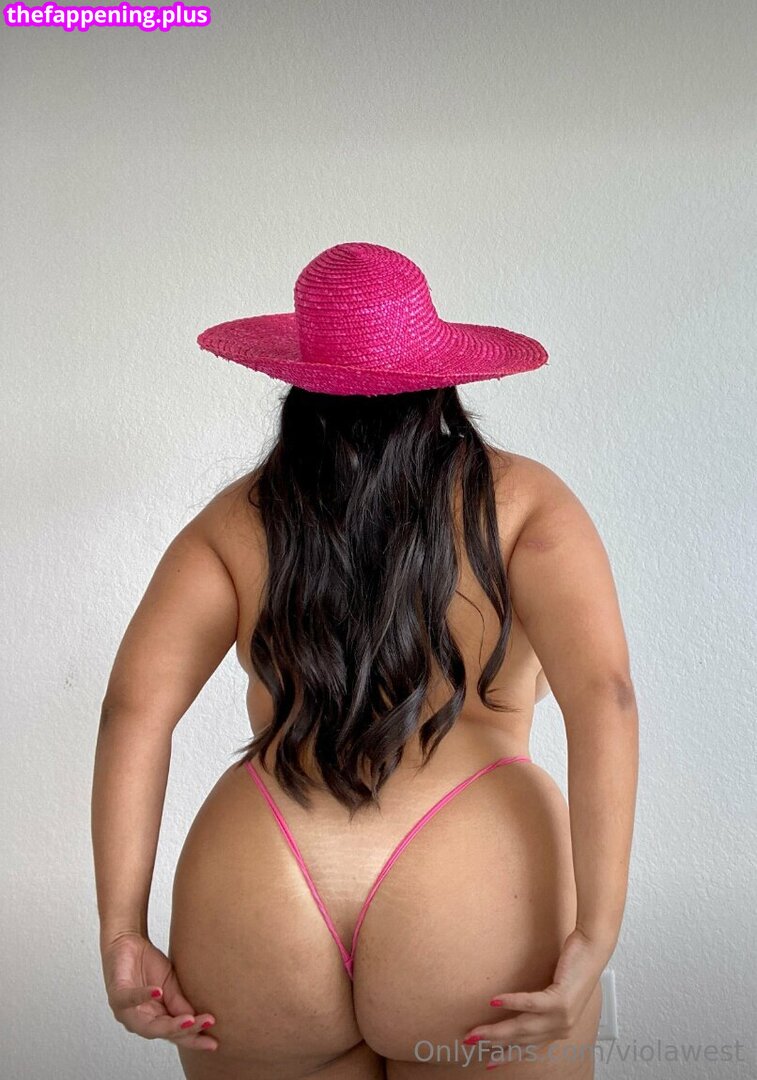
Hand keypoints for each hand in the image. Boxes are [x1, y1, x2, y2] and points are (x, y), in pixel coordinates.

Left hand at [101, 931, 218, 1051]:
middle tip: (207, 1024)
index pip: (175, 1033)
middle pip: (164, 1032)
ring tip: (190, 1019)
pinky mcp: (116, 994)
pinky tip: (158, 991)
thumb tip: (196, 1019)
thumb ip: (179, 1002)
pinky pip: (129, 999)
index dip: (193, 1039)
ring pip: (148, 1026)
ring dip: (169, 1023)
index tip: (214, 1042)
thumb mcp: (169, 984)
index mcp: (154, 1018)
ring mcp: (126, 1011)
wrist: (126, 942)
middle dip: (186, 1031)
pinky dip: (143, 996)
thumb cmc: (146, 965)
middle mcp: (139, 1020)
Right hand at [461, 927, 606, 1069]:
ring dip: (496, 1030)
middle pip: (521, 1039)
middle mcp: (561, 1028)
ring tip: (476, 1031)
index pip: (529, 1046)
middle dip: (494, 1042)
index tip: (489, 1061)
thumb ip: (542, 1004)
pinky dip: (511, 1003)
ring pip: (522, 1027)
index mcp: (559, 1028)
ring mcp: (562, 1017)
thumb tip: (519, 1005)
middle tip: (470, 1042)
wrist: (592, 950)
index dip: (507, 1054)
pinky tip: (494, 1001)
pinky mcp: (560, 1000)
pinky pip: (530, 1004)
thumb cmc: (574, 967)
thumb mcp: (558, 992)